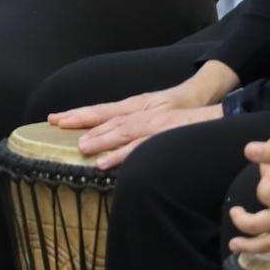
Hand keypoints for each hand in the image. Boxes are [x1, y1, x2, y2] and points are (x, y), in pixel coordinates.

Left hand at [72, 104, 222, 168]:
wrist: (211, 109)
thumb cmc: (181, 112)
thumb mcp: (154, 112)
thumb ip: (134, 122)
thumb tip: (111, 138)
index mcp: (138, 106)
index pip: (104, 110)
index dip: (80, 114)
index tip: (57, 118)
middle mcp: (143, 111)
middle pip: (108, 116)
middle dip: (82, 121)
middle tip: (58, 126)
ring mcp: (153, 123)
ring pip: (122, 130)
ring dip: (101, 139)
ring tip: (81, 147)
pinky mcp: (164, 135)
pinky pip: (139, 146)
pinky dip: (121, 154)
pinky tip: (105, 162)